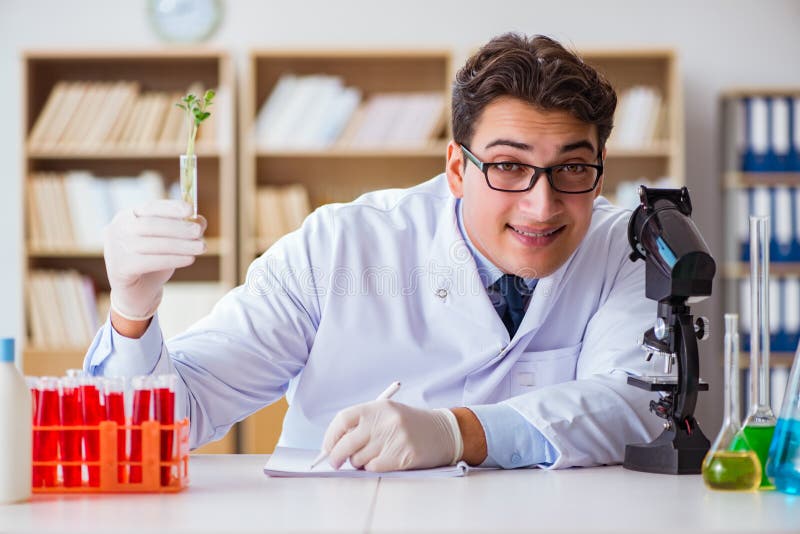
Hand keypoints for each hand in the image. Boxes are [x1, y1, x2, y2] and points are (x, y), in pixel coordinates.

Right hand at [104, 199, 206, 320]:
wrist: (137, 292)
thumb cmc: (154, 261)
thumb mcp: (168, 242)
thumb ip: (181, 229)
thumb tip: (199, 221)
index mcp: (128, 216)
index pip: (150, 207)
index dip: (171, 207)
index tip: (191, 209)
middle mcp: (118, 230)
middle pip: (150, 225)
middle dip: (178, 227)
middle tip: (198, 231)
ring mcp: (116, 249)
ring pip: (153, 243)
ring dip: (181, 245)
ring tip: (201, 247)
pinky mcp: (120, 268)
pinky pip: (151, 262)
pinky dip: (173, 259)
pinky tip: (190, 259)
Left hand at [321, 400, 462, 471]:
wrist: (443, 432)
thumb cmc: (410, 425)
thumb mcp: (387, 415)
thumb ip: (363, 425)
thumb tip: (333, 445)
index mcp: (379, 407)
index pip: (343, 420)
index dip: (331, 436)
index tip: (327, 447)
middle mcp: (385, 421)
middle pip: (347, 443)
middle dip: (336, 456)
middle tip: (334, 462)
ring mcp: (394, 439)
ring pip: (359, 459)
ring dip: (359, 462)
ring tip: (372, 456)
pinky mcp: (402, 456)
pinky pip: (374, 468)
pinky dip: (373, 468)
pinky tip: (384, 461)